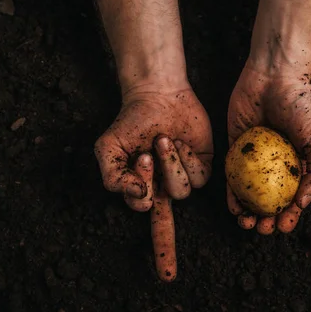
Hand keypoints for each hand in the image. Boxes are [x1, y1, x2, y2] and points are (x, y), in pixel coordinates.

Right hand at [94, 85, 212, 280]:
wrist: (156, 95)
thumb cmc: (131, 121)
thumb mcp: (108, 148)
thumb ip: (113, 178)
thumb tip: (140, 196)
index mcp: (140, 186)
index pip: (143, 207)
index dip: (141, 192)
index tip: (138, 161)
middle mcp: (162, 186)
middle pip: (163, 216)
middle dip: (154, 179)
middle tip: (146, 153)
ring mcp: (183, 176)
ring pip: (181, 192)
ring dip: (171, 165)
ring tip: (163, 140)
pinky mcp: (202, 164)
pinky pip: (200, 177)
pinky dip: (188, 160)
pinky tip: (179, 142)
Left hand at [226, 65, 310, 234]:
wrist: (276, 77)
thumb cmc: (304, 107)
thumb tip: (301, 205)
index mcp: (300, 166)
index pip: (295, 200)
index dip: (290, 217)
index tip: (283, 225)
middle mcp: (277, 166)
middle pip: (271, 202)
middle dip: (267, 221)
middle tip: (262, 227)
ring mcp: (255, 159)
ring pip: (251, 195)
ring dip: (249, 214)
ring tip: (247, 223)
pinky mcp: (236, 148)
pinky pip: (233, 178)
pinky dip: (233, 195)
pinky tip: (234, 207)